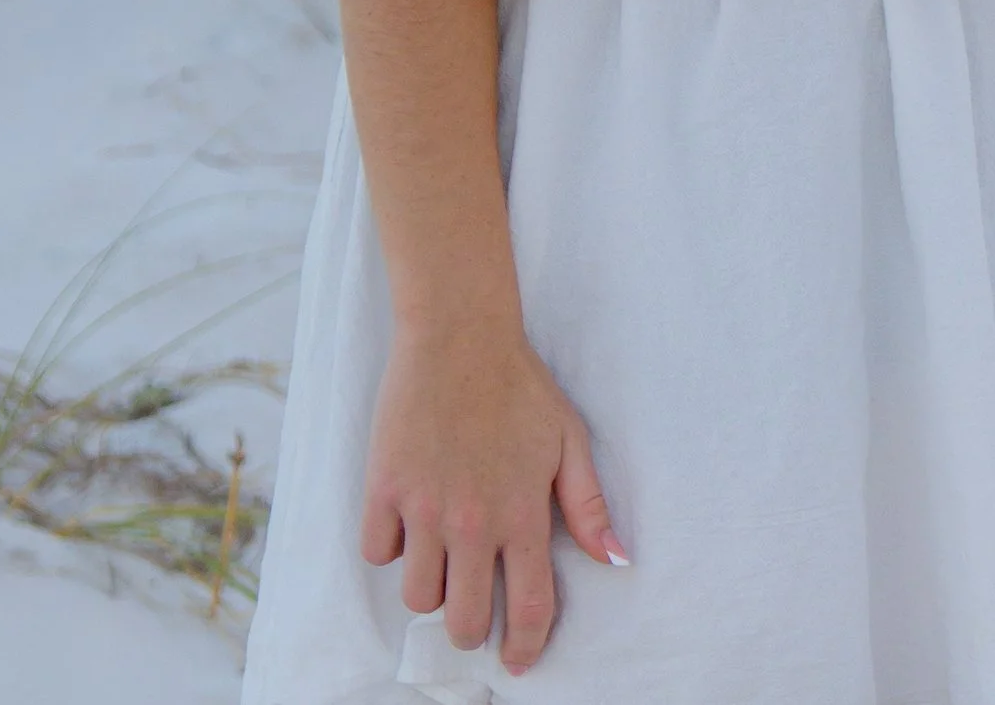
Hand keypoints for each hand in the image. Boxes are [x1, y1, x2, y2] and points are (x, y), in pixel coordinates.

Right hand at [364, 314, 626, 672]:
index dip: (526, 646)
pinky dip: (391, 548)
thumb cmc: (518, 386)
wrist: (458, 335)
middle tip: (473, 611)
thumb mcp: (568, 440)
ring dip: (431, 589)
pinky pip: (377, 553)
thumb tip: (618, 561)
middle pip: (465, 621)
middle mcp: (473, 521)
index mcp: (523, 513)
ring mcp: (424, 507)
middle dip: (472, 630)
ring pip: (418, 597)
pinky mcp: (384, 488)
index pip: (529, 608)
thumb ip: (589, 507)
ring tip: (441, 558)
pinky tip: (408, 523)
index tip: (518, 659)